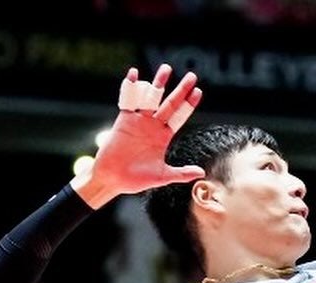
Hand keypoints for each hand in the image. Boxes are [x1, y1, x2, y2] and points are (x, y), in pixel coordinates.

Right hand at [71, 64, 204, 206]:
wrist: (113, 179)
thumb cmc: (137, 180)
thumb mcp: (163, 176)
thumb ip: (181, 173)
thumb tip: (201, 173)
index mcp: (163, 137)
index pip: (179, 117)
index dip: (188, 104)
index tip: (198, 92)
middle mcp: (153, 125)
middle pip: (169, 103)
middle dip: (180, 90)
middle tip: (192, 76)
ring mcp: (139, 120)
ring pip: (151, 97)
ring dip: (158, 83)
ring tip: (167, 69)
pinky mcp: (124, 118)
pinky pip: (128, 99)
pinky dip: (130, 86)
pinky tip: (134, 73)